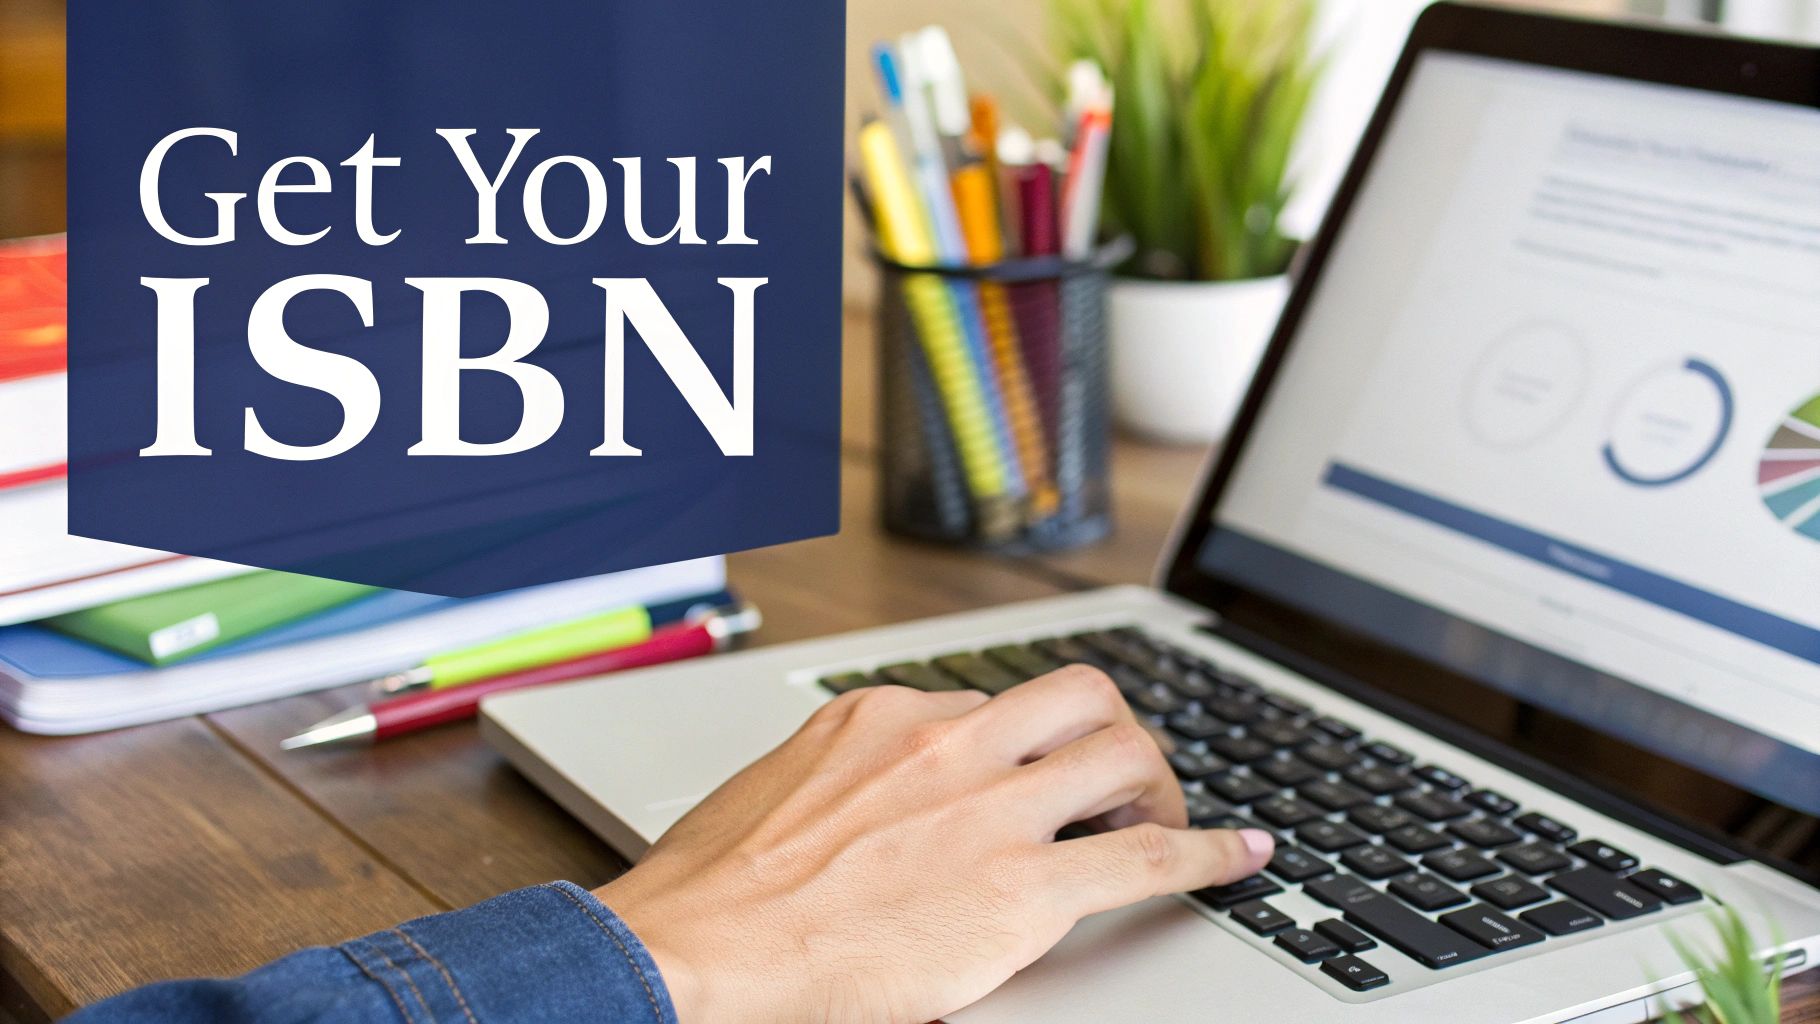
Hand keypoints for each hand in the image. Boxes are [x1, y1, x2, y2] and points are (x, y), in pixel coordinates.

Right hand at [592, 665, 1275, 1022]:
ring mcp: (988, 810)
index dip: (1029, 744)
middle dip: (1115, 734)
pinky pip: (1149, 856)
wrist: (695, 953)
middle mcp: (947, 744)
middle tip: (1119, 783)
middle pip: (1079, 697)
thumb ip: (844, 781)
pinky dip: (1211, 852)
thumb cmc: (715, 893)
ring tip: (1166, 820)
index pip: (993, 701)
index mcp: (884, 716)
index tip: (1043, 766)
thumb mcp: (778, 796)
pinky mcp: (1022, 890)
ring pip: (1123, 754)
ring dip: (1160, 785)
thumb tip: (871, 802)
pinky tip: (1242, 857)